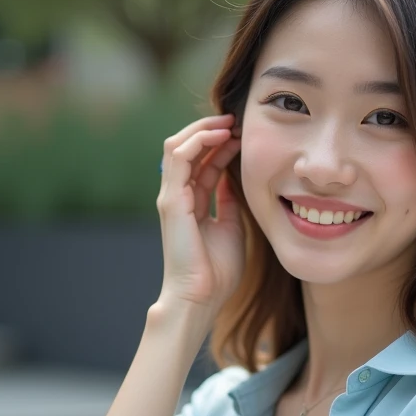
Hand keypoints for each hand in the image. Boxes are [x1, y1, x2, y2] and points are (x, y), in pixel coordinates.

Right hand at [155, 113, 244, 312]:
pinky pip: (177, 158)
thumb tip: (233, 181)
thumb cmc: (217, 270)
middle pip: (187, 148)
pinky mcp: (170, 200)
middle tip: (236, 119)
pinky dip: (197, 141)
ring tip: (228, 122)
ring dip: (202, 129)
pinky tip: (219, 135)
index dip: (222, 143)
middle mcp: (178, 195)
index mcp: (192, 202)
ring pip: (177, 146)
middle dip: (210, 129)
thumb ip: (228, 202)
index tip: (245, 133)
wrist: (201, 296)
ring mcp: (171, 196)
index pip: (202, 161)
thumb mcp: (231, 227)